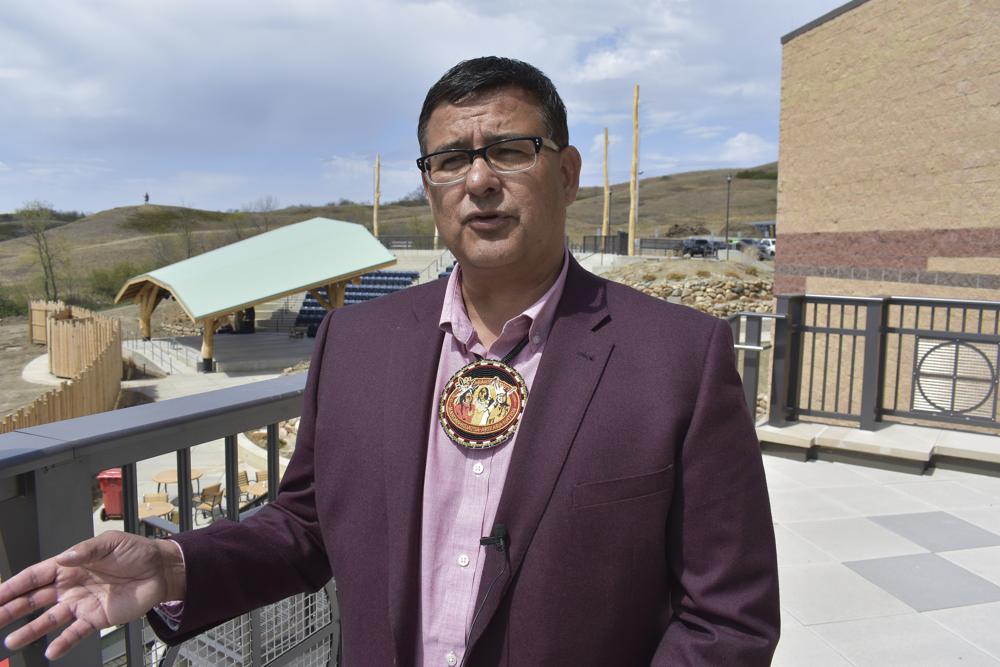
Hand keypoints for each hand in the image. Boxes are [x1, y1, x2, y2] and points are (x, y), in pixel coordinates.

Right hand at [0, 531, 185, 660]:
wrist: (160, 570)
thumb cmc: (136, 552)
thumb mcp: (110, 543)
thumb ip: (85, 551)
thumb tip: (63, 558)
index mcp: (70, 565)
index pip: (34, 576)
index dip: (12, 586)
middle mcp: (70, 586)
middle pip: (34, 599)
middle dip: (11, 609)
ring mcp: (81, 604)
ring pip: (49, 619)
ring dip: (30, 630)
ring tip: (11, 641)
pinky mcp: (96, 618)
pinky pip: (75, 632)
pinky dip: (63, 642)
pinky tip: (50, 650)